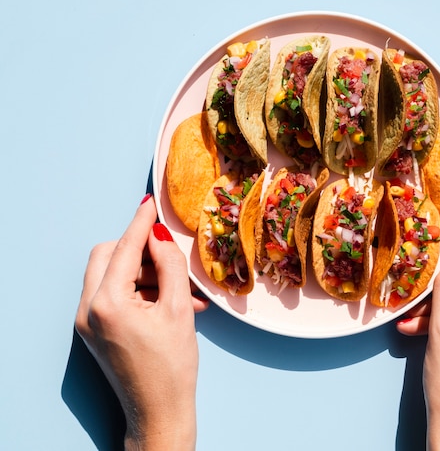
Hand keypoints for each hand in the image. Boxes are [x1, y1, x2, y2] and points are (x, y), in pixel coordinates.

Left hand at [75, 195, 208, 449]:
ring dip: (143, 272)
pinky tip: (168, 301)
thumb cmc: (172, 366)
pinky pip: (111, 293)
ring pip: (110, 273)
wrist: (158, 411)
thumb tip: (158, 235)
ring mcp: (86, 320)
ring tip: (178, 289)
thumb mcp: (178, 309)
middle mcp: (88, 309)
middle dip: (139, 249)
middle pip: (107, 255)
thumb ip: (168, 264)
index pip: (124, 247)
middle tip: (168, 254)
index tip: (150, 203)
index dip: (140, 223)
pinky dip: (137, 290)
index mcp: (107, 303)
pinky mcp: (93, 329)